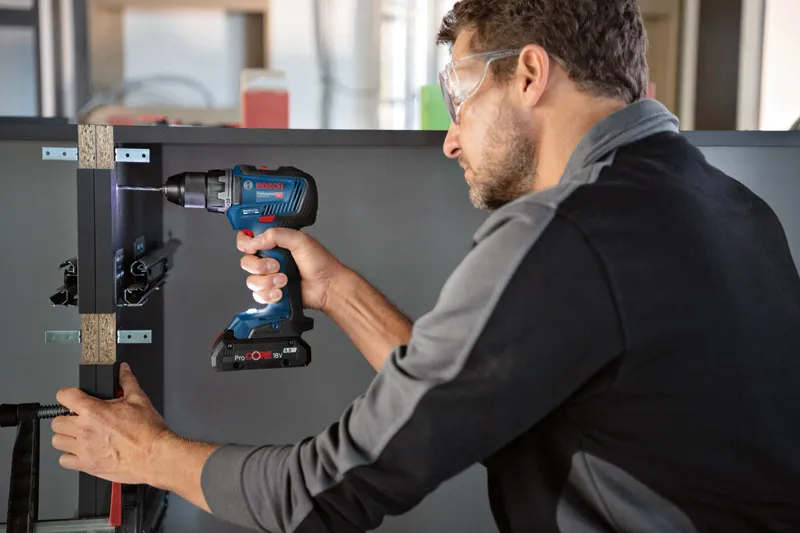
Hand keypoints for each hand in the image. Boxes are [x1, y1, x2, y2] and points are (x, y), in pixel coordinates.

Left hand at [51, 363, 172, 485]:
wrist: (154, 455)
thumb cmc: (148, 431)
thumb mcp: (139, 399)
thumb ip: (127, 381)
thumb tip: (123, 370)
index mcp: (94, 411)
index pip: (64, 396)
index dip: (69, 394)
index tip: (73, 398)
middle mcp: (84, 430)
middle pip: (56, 421)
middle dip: (67, 418)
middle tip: (80, 419)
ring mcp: (84, 449)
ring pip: (56, 441)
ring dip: (66, 437)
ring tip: (80, 436)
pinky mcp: (87, 465)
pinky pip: (64, 460)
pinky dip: (70, 456)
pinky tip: (83, 451)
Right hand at [237, 228, 346, 311]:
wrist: (328, 287)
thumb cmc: (320, 263)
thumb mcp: (300, 240)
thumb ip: (277, 235)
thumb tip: (257, 239)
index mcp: (274, 243)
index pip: (248, 239)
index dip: (245, 243)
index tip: (252, 247)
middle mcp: (269, 258)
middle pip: (246, 261)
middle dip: (259, 266)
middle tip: (276, 265)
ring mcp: (270, 276)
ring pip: (251, 280)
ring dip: (267, 282)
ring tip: (284, 280)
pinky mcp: (272, 292)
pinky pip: (258, 295)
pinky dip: (269, 294)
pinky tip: (281, 292)